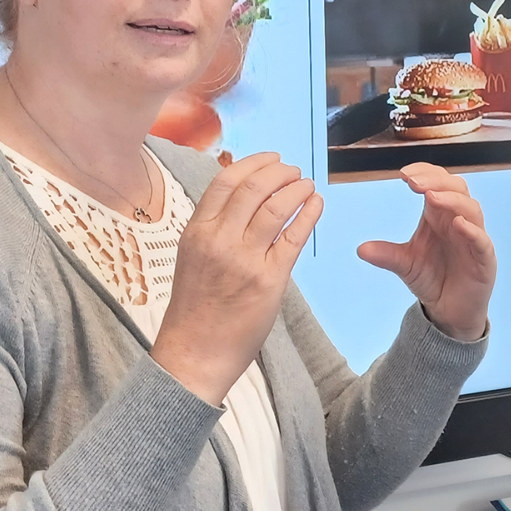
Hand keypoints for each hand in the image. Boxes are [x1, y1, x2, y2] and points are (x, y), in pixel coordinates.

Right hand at [153, 152, 321, 403]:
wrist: (195, 352)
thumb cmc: (195, 306)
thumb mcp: (193, 256)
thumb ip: (215, 227)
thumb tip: (245, 196)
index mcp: (196, 231)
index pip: (226, 181)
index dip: (254, 163)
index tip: (272, 158)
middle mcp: (218, 240)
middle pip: (254, 188)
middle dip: (279, 172)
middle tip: (294, 170)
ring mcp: (244, 260)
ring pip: (276, 207)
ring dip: (297, 189)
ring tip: (307, 184)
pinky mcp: (269, 280)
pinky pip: (294, 237)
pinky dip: (309, 214)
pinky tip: (316, 204)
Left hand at [357, 163, 495, 340]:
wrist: (450, 312)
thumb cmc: (432, 279)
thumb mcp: (405, 264)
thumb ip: (386, 255)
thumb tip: (360, 249)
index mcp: (439, 216)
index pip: (438, 183)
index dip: (425, 173)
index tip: (403, 174)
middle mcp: (458, 221)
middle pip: (456, 189)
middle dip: (436, 181)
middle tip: (414, 182)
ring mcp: (473, 238)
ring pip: (471, 209)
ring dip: (452, 200)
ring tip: (431, 197)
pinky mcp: (484, 259)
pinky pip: (482, 240)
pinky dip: (472, 230)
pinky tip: (458, 224)